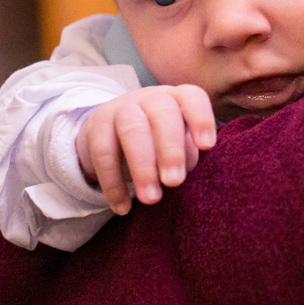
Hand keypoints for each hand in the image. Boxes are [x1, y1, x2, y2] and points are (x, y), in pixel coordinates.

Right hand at [75, 84, 216, 214]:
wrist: (109, 132)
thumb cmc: (156, 139)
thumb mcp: (175, 143)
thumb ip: (185, 153)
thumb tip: (184, 169)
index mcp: (177, 98)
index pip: (192, 97)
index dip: (201, 118)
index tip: (207, 146)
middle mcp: (151, 97)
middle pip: (163, 114)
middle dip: (170, 150)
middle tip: (175, 182)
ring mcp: (121, 107)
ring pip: (132, 131)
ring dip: (142, 167)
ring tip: (152, 198)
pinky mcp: (96, 125)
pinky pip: (103, 153)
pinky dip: (113, 183)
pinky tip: (123, 206)